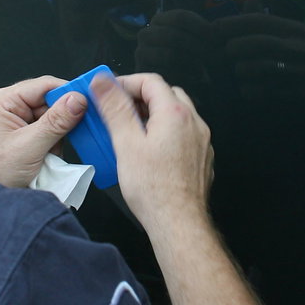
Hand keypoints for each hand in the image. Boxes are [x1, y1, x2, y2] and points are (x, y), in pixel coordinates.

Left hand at [0, 77, 87, 188]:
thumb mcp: (29, 146)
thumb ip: (56, 122)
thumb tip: (77, 100)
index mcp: (2, 101)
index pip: (43, 86)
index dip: (67, 92)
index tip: (88, 101)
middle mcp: (7, 108)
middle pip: (49, 103)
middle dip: (60, 123)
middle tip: (67, 136)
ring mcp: (14, 123)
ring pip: (50, 120)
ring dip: (56, 137)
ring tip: (49, 154)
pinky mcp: (22, 138)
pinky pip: (46, 133)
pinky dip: (52, 146)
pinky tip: (47, 159)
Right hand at [89, 73, 212, 235]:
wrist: (178, 223)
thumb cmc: (155, 190)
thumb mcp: (126, 143)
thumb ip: (115, 108)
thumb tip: (104, 82)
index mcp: (176, 114)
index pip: (150, 81)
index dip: (126, 83)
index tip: (108, 92)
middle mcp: (194, 123)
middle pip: (166, 95)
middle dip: (140, 98)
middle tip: (118, 110)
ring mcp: (201, 141)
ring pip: (176, 115)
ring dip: (153, 116)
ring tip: (130, 132)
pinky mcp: (201, 158)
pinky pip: (183, 135)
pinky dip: (165, 133)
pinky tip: (149, 151)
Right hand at [135, 10, 219, 86]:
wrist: (178, 77)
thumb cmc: (191, 53)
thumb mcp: (198, 37)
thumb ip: (206, 31)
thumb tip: (217, 30)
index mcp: (160, 19)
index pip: (180, 17)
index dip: (200, 27)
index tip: (215, 37)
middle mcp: (147, 34)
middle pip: (173, 36)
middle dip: (195, 46)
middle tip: (210, 56)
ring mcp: (142, 52)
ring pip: (169, 55)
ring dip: (190, 62)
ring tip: (203, 68)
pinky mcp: (143, 71)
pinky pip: (165, 72)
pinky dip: (183, 76)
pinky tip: (193, 78)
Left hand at [216, 13, 304, 99]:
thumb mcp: (296, 32)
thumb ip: (270, 19)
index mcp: (295, 29)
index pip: (259, 21)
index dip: (233, 23)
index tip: (215, 27)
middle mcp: (298, 46)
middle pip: (255, 43)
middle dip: (234, 48)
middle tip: (226, 53)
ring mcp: (298, 70)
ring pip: (257, 68)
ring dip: (241, 71)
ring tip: (239, 72)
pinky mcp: (297, 91)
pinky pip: (262, 91)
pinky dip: (250, 91)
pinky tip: (249, 90)